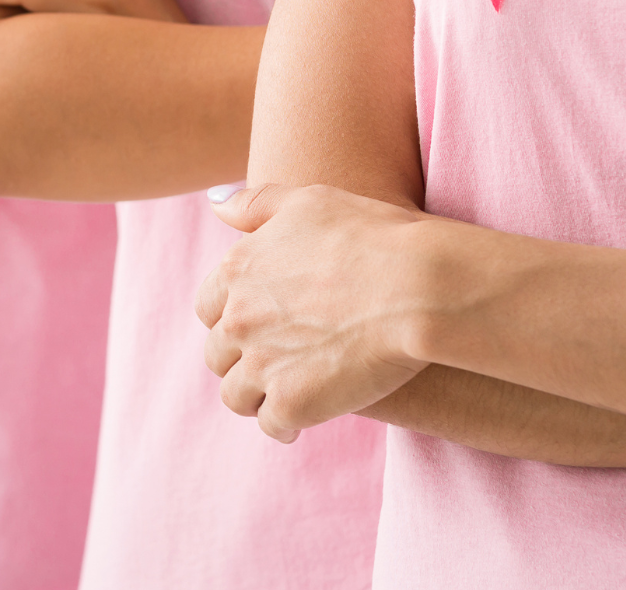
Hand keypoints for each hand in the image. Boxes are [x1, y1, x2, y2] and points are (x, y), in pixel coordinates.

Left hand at [194, 183, 437, 441]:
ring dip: (256, 396)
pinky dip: (285, 423)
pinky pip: (272, 424)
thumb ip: (256, 205)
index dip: (231, 317)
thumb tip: (215, 204)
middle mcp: (238, 319)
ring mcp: (261, 365)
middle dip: (241, 359)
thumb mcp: (309, 201)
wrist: (418, 286)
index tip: (256, 325)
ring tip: (284, 395)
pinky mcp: (291, 403)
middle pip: (218, 353)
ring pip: (236, 395)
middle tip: (273, 363)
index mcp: (236, 271)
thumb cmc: (373, 236)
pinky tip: (302, 420)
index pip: (208, 307)